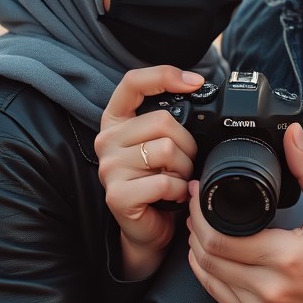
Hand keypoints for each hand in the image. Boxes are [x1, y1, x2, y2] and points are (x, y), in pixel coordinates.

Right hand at [95, 66, 203, 279]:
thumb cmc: (157, 183)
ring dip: (184, 169)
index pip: (132, 82)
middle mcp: (106, 140)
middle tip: (184, 164)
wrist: (147, 227)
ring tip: (176, 180)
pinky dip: (180, 190)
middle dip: (187, 144)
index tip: (195, 82)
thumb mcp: (159, 144)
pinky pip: (165, 182)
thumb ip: (167, 122)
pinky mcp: (117, 195)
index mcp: (115, 121)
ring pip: (167, 151)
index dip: (165, 75)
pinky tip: (173, 196)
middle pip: (162, 121)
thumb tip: (197, 92)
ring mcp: (109, 168)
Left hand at [187, 124, 302, 302]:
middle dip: (193, 224)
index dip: (200, 210)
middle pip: (206, 253)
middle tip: (194, 204)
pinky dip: (205, 270)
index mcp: (286, 258)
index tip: (198, 190)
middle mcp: (267, 288)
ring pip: (205, 274)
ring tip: (198, 225)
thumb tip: (293, 135)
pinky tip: (209, 253)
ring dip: (195, 247)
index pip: (221, 235)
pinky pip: (214, 293)